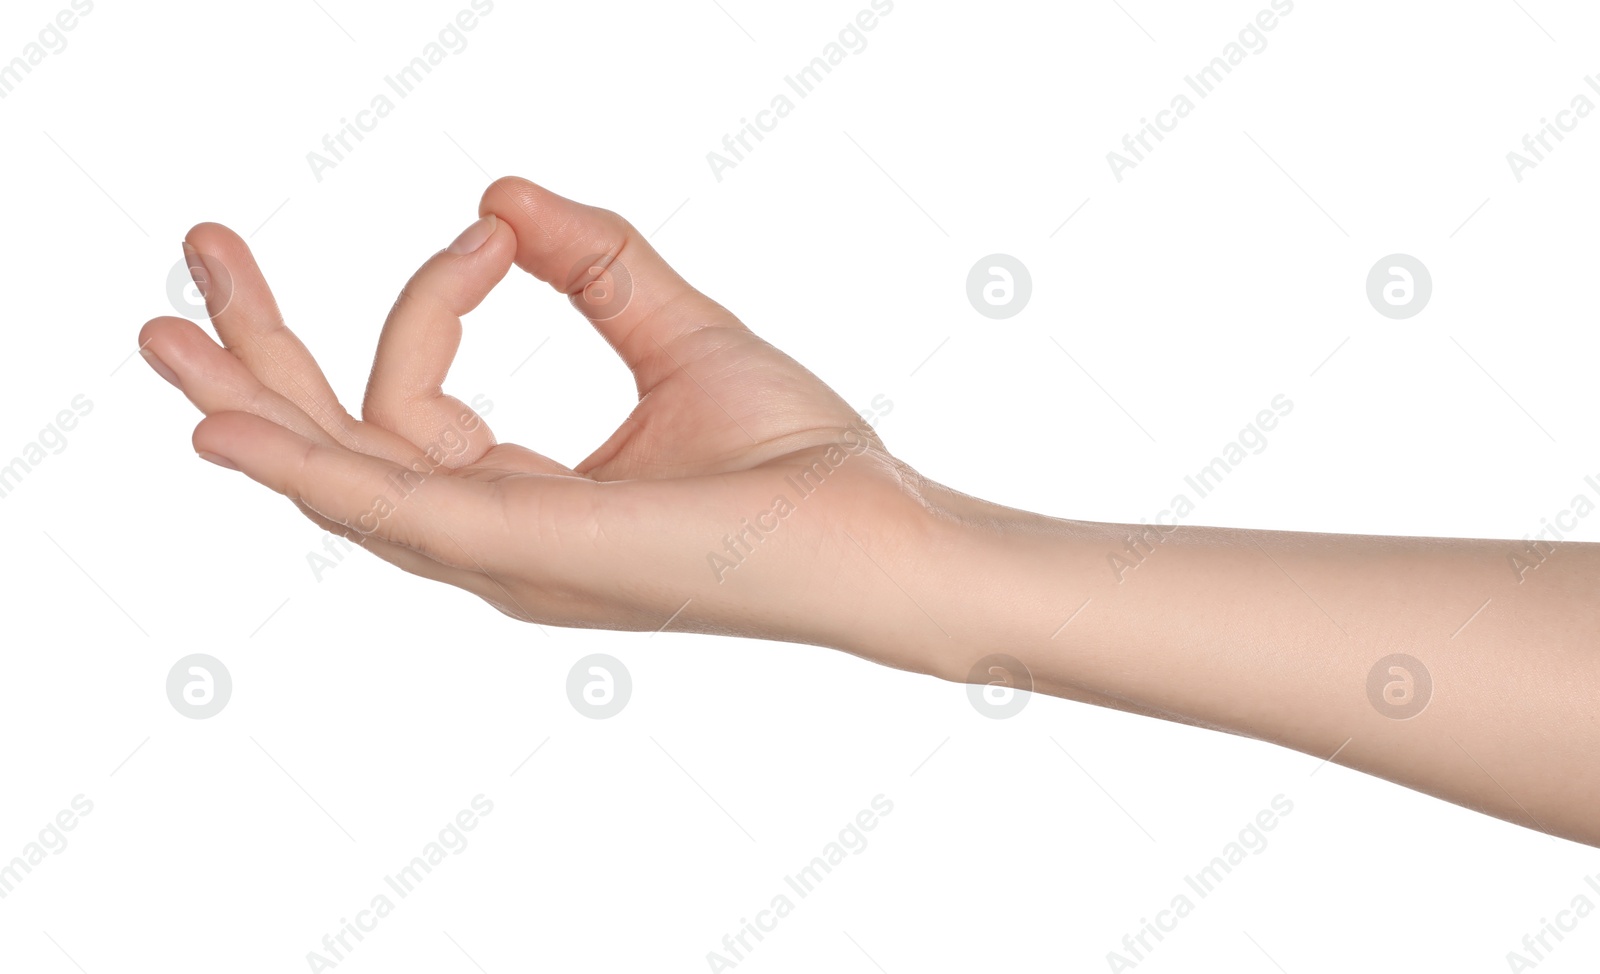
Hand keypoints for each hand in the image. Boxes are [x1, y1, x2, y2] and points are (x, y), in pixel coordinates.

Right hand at [139, 178, 928, 653]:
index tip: (495, 228)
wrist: (883, 532)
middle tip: (197, 251)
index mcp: (522, 502)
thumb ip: (596, 265)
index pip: (416, 396)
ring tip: (168, 322)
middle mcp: (495, 543)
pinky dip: (306, 469)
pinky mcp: (537, 553)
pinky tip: (223, 427)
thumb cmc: (798, 459)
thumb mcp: (679, 334)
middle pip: (341, 445)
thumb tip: (504, 194)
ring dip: (252, 394)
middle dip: (259, 353)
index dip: (434, 294)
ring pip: (342, 476)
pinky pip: (395, 509)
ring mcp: (507, 559)